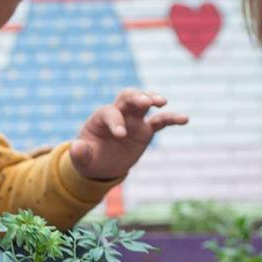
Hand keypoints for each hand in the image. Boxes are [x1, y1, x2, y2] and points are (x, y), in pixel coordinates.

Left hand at [70, 89, 187, 180]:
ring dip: (152, 98)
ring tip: (162, 101)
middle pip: (127, 97)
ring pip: (144, 103)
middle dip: (135, 97)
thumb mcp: (81, 159)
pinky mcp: (146, 130)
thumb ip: (79, 153)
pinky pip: (161, 121)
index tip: (120, 135)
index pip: (109, 112)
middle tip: (145, 101)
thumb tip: (77, 147)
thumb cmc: (89, 158)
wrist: (101, 165)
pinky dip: (172, 118)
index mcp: (100, 118)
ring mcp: (134, 120)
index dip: (115, 121)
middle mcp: (118, 114)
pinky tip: (185, 119)